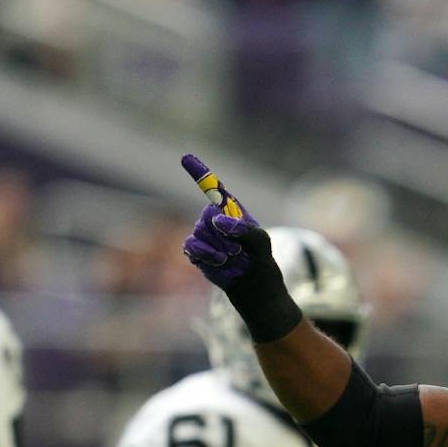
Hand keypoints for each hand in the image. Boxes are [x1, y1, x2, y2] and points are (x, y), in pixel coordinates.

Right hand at [179, 155, 299, 338]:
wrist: (253, 289)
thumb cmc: (260, 263)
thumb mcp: (262, 244)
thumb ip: (244, 229)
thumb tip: (218, 221)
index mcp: (232, 211)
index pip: (213, 188)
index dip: (199, 173)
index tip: (185, 157)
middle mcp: (214, 219)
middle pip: (207, 216)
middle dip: (225, 236)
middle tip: (240, 250)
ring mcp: (204, 235)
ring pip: (201, 234)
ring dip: (219, 250)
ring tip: (233, 260)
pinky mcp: (196, 252)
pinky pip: (192, 247)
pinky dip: (207, 256)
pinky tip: (220, 263)